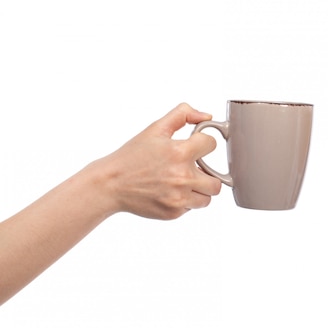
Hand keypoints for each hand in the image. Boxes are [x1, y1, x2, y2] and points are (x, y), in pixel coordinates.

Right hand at [93, 103, 221, 219]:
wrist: (110, 184)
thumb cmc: (132, 156)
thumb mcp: (155, 129)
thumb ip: (182, 115)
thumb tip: (207, 117)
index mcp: (180, 153)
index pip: (212, 144)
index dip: (203, 143)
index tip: (194, 147)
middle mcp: (182, 177)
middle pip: (217, 181)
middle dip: (206, 174)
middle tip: (191, 170)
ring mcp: (179, 198)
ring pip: (208, 197)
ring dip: (199, 190)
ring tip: (181, 182)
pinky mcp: (174, 212)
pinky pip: (192, 207)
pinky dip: (185, 201)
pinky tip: (169, 192)